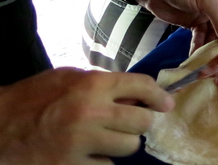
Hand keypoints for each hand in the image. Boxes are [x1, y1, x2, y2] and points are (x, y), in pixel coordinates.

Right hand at [0, 67, 171, 163]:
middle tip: (134, 123)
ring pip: (129, 147)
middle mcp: (90, 112)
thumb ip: (103, 83)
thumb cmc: (35, 97)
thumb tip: (136, 93)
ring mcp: (80, 142)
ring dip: (123, 143)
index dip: (159, 96)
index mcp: (92, 85)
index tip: (166, 104)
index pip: (141, 86)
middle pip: (142, 121)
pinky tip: (90, 153)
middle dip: (142, 122)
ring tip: (109, 138)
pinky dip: (103, 161)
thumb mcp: (70, 77)